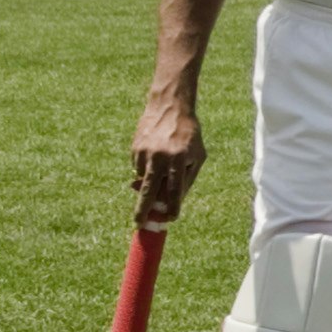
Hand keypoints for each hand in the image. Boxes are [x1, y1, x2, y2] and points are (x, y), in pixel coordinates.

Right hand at [131, 85, 203, 223]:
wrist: (169, 107)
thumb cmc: (189, 135)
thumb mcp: (197, 156)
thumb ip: (186, 179)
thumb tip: (170, 202)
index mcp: (179, 160)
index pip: (174, 191)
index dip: (171, 208)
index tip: (169, 219)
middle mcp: (160, 158)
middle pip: (149, 191)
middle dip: (143, 210)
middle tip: (138, 224)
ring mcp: (145, 153)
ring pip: (143, 179)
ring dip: (149, 181)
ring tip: (163, 162)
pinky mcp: (134, 148)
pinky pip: (138, 168)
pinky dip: (145, 168)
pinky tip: (155, 153)